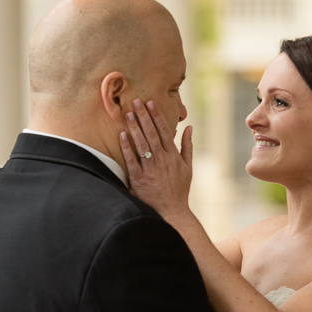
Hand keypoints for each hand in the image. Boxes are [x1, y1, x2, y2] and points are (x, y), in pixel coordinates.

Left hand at [119, 98, 193, 218]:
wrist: (171, 211)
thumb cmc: (179, 189)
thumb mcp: (188, 167)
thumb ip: (187, 146)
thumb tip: (189, 127)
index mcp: (173, 155)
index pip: (163, 130)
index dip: (156, 115)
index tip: (150, 102)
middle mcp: (161, 159)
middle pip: (150, 133)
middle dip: (143, 116)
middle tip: (135, 101)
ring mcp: (150, 168)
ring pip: (141, 143)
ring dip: (134, 127)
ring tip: (127, 113)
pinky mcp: (139, 178)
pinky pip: (131, 160)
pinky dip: (127, 147)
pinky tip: (122, 135)